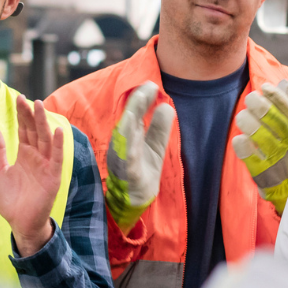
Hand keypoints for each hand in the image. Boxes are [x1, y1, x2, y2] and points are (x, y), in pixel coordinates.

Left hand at [0, 96, 64, 257]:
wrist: (20, 223)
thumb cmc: (12, 200)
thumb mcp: (0, 172)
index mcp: (25, 154)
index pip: (24, 130)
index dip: (21, 115)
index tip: (18, 98)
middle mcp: (37, 157)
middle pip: (34, 131)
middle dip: (30, 115)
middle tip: (25, 99)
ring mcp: (46, 166)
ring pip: (45, 140)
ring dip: (43, 123)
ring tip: (39, 105)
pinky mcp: (53, 177)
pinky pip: (56, 159)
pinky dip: (57, 145)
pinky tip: (57, 131)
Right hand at [105, 82, 173, 231]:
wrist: (135, 202)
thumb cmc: (142, 171)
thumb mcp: (155, 147)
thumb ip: (159, 127)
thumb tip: (166, 105)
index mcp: (128, 137)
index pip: (133, 114)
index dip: (140, 99)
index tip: (151, 84)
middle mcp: (122, 146)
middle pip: (127, 122)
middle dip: (135, 105)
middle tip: (147, 86)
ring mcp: (123, 161)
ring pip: (124, 140)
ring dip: (130, 123)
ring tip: (137, 107)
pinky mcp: (130, 177)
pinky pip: (129, 163)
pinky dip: (130, 151)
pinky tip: (135, 141)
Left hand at [231, 80, 287, 211]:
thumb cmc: (287, 148)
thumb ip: (286, 105)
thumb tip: (284, 82)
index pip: (287, 109)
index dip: (275, 96)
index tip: (264, 87)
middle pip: (271, 118)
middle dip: (258, 105)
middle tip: (249, 100)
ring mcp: (275, 157)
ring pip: (259, 134)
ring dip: (247, 122)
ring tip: (242, 118)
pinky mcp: (262, 172)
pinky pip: (249, 155)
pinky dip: (242, 144)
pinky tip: (239, 139)